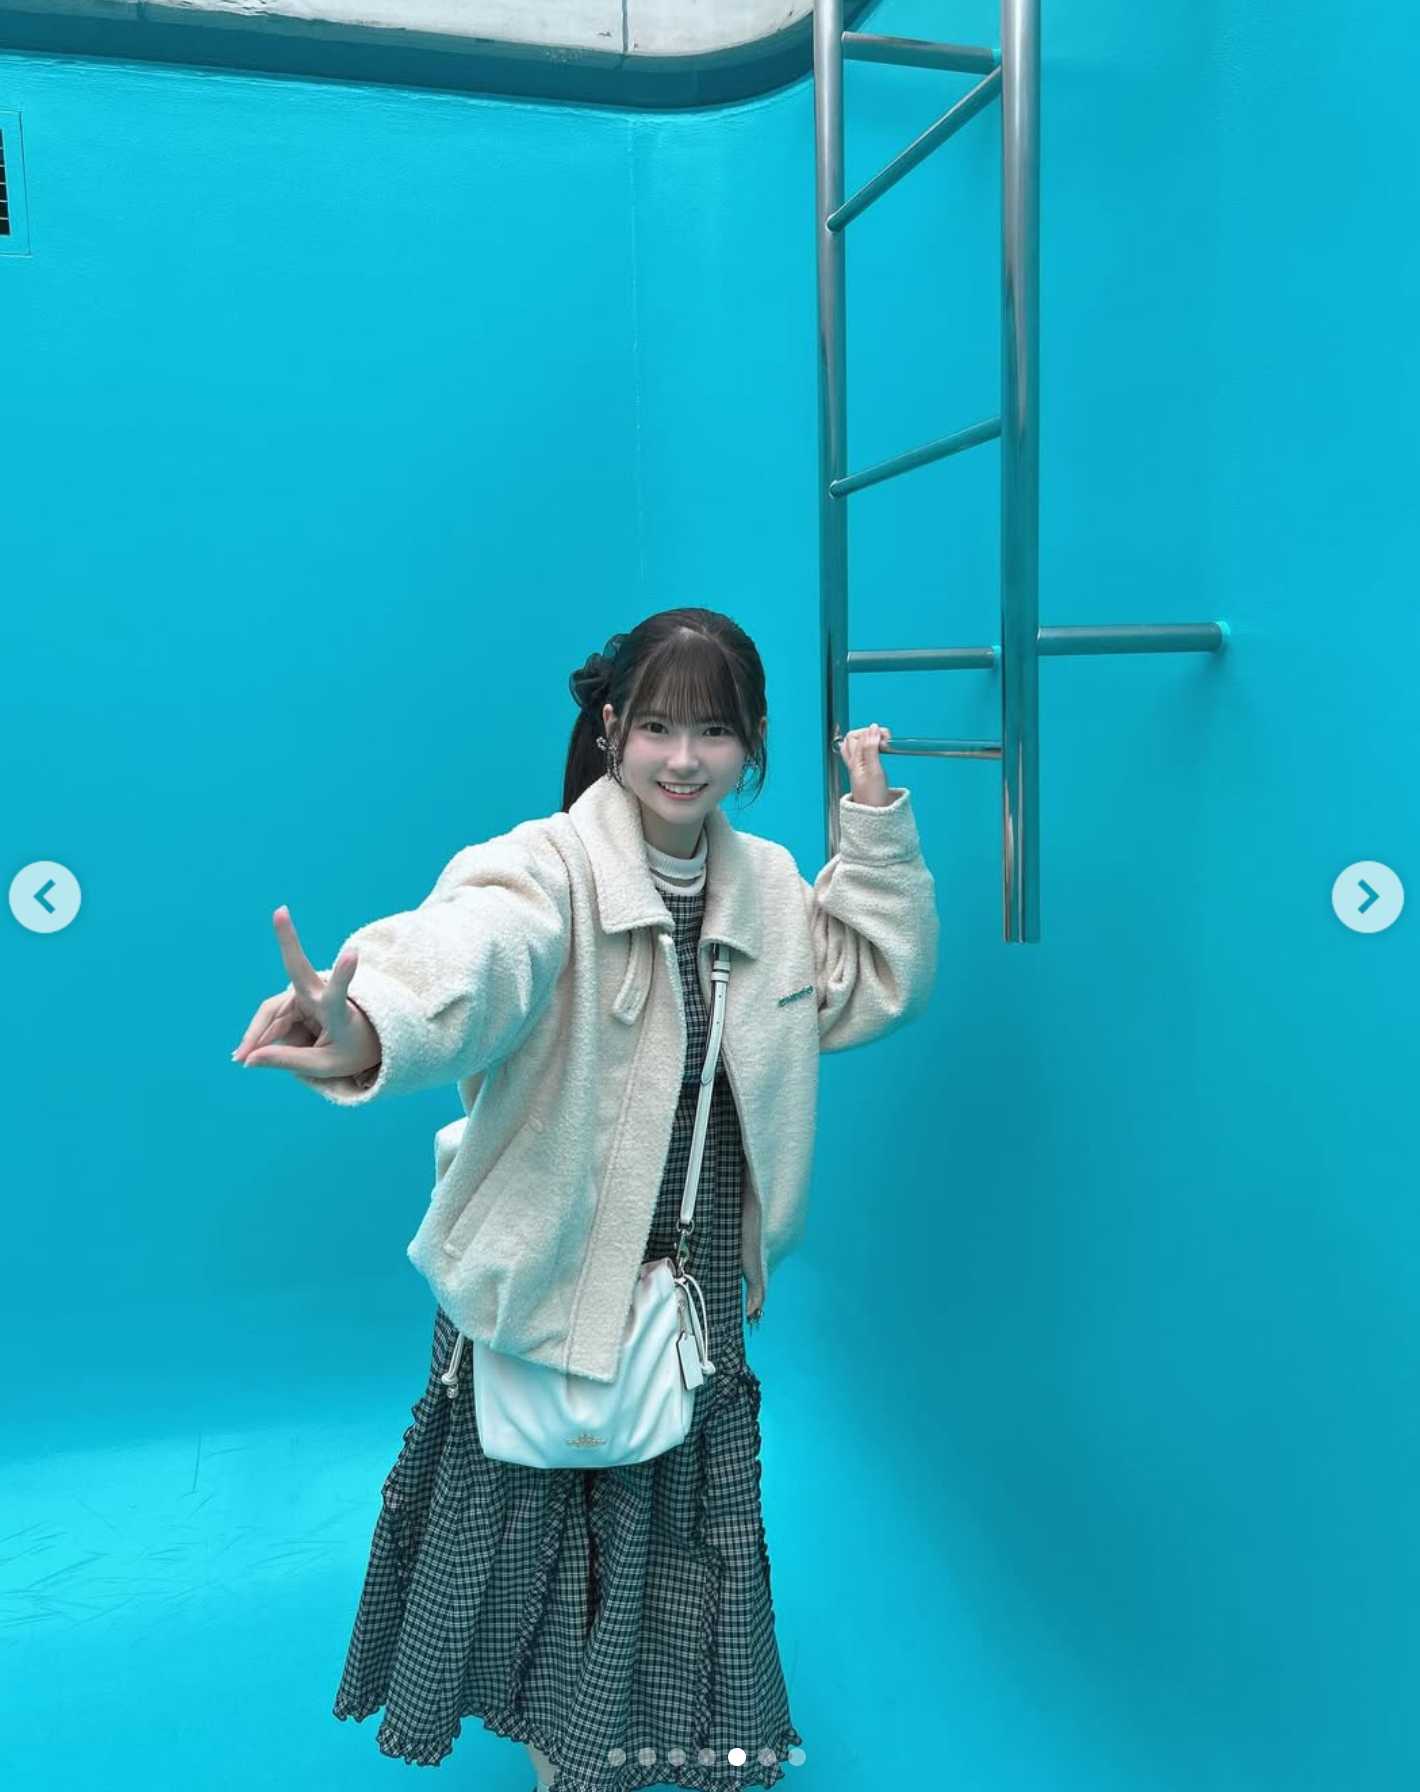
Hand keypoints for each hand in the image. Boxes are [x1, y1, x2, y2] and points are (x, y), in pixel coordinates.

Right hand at [232, 905, 381, 1078]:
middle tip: (281, 911)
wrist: (358, 1043)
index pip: (339, 992)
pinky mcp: (292, 1001)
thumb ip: (288, 1061)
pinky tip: (246, 1054)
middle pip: (297, 970)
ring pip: (270, 1013)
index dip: (343, 974)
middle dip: (287, 939)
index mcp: (338, 1011)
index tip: (353, 952)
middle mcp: (320, 995)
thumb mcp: (325, 1066)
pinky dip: (258, 1037)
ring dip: (257, 1037)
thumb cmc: (349, 1053)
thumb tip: (250, 1058)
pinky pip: (269, 1020)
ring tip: (241, 1060)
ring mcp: (305, 995)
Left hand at [837, 723, 893, 806]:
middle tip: (883, 738)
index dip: (871, 732)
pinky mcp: (865, 772)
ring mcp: (858, 767)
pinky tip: (880, 751)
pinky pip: (864, 753)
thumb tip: (872, 729)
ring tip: (883, 743)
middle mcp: (853, 762)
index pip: (855, 735)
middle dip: (869, 733)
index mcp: (853, 760)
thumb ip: (871, 748)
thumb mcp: (873, 769)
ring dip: (870, 740)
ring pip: (858, 745)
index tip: (884, 737)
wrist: (875, 815)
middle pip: (854, 738)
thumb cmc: (872, 797)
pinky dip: (872, 748)